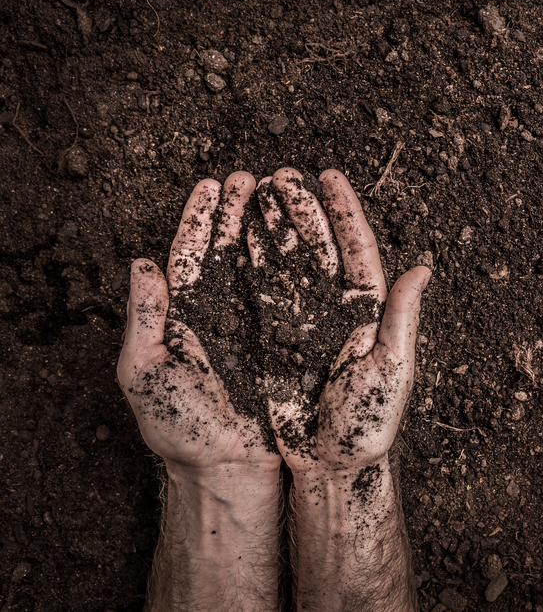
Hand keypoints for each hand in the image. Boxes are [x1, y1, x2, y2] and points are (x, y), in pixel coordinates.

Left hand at [117, 172, 280, 475]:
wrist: (228, 465)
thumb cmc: (182, 427)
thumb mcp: (146, 370)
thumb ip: (143, 317)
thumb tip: (140, 265)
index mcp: (185, 314)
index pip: (191, 254)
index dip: (198, 218)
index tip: (210, 185)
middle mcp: (223, 312)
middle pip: (231, 248)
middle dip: (238, 210)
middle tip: (250, 176)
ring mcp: (256, 324)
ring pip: (265, 263)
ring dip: (270, 226)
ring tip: (279, 190)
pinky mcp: (287, 340)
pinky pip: (295, 294)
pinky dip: (299, 263)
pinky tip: (303, 238)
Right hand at [252, 168, 429, 479]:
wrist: (330, 466)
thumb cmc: (369, 424)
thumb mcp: (391, 369)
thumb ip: (402, 318)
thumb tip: (424, 268)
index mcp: (368, 310)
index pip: (357, 248)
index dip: (344, 211)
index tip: (329, 176)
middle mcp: (336, 309)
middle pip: (317, 247)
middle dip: (301, 209)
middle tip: (281, 175)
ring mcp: (303, 322)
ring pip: (286, 264)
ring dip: (273, 228)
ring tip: (254, 193)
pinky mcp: (274, 340)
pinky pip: (260, 295)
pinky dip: (249, 266)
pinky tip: (236, 240)